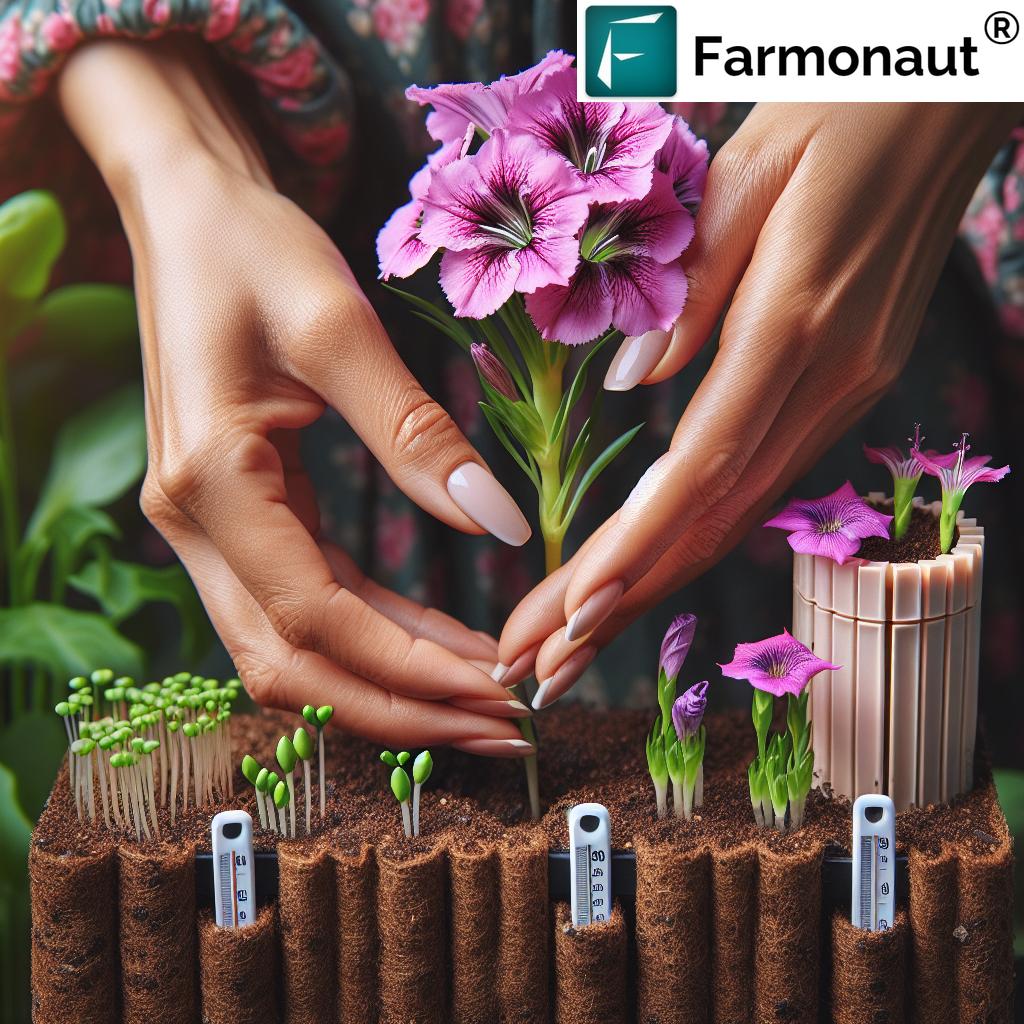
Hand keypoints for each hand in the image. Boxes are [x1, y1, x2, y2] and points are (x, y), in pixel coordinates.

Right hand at [59, 39, 533, 754]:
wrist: (186, 213)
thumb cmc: (253, 250)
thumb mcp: (341, 328)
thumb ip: (419, 436)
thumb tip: (503, 526)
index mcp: (210, 480)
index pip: (316, 616)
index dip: (411, 666)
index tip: (499, 687)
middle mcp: (192, 523)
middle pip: (293, 664)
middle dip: (401, 707)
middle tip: (502, 723)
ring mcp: (206, 526)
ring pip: (293, 648)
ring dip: (388, 683)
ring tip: (483, 697)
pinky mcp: (233, 516)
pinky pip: (302, 602)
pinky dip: (371, 636)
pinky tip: (437, 643)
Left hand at [497, 101, 1022, 707]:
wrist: (940, 104)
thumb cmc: (831, 116)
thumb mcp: (740, 172)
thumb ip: (685, 288)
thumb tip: (630, 384)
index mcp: (793, 326)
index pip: (702, 468)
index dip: (635, 548)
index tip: (568, 613)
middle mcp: (827, 381)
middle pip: (710, 520)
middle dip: (617, 603)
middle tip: (535, 670)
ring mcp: (842, 392)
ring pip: (733, 517)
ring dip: (647, 588)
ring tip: (565, 645)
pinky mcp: (841, 387)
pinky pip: (756, 481)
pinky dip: (688, 539)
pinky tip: (636, 577)